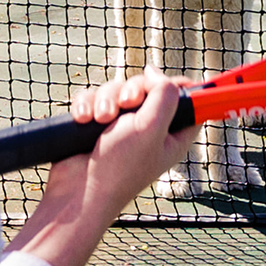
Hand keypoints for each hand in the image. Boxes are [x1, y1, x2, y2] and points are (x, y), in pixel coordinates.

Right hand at [64, 67, 197, 197]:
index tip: (173, 82)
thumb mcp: (151, 127)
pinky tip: (84, 119)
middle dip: (133, 89)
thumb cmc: (118, 168)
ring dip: (105, 99)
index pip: (189, 102)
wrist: (76, 192)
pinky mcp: (96, 123)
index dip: (183, 87)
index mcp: (173, 133)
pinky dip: (87, 104)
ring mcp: (122, 125)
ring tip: (100, 119)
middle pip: (148, 86)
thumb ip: (164, 94)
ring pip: (117, 88)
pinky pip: (94, 97)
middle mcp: (149, 127)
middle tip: (127, 104)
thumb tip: (155, 73)